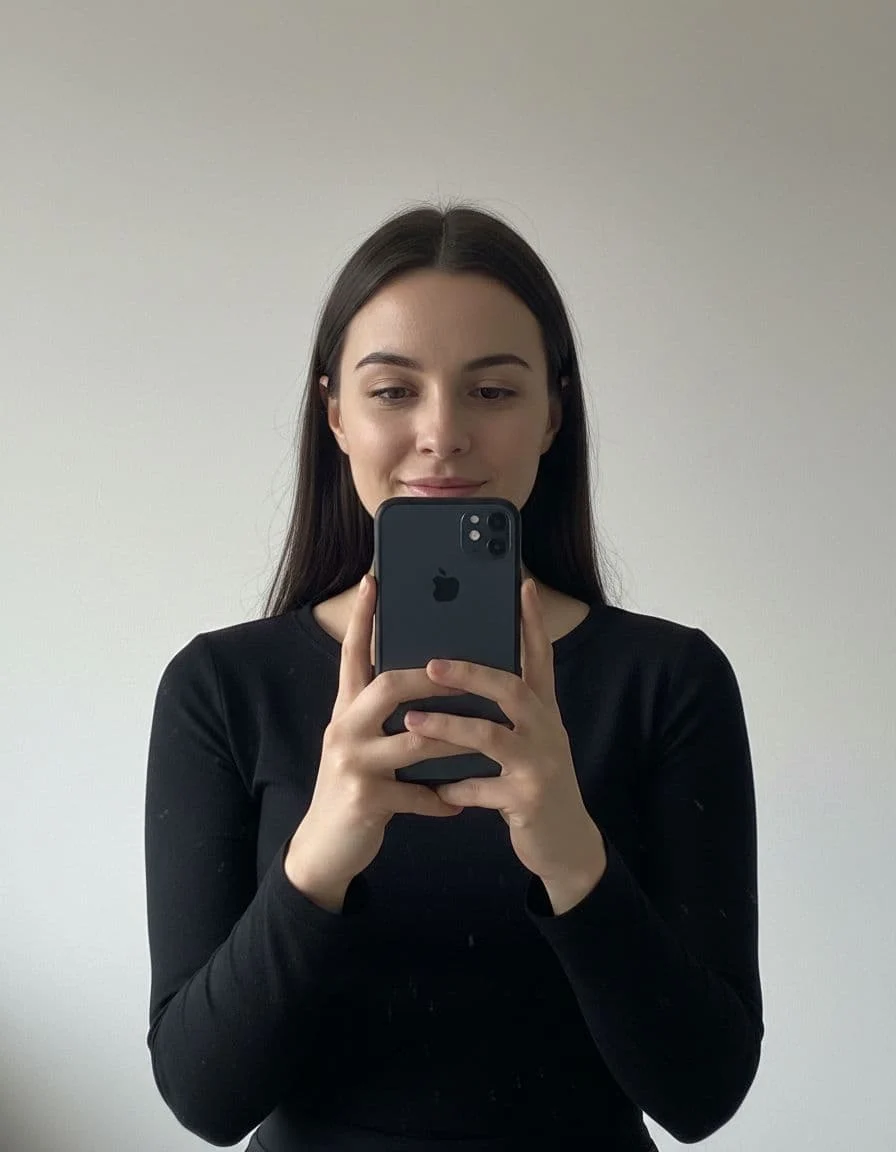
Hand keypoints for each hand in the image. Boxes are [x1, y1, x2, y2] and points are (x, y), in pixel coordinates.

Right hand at [286, 575, 471, 898]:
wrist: (324, 846)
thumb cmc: (355, 786)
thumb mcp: (362, 742)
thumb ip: (384, 713)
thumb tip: (426, 679)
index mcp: (346, 709)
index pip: (352, 654)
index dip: (363, 618)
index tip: (375, 581)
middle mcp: (343, 729)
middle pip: (388, 686)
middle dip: (432, 678)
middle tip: (466, 674)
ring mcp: (352, 764)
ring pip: (414, 740)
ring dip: (454, 739)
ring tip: (486, 738)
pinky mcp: (365, 799)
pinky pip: (416, 793)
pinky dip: (441, 799)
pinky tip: (459, 803)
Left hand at [406, 579, 606, 898]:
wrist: (566, 844)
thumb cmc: (534, 783)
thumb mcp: (529, 741)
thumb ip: (505, 713)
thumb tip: (460, 675)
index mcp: (544, 712)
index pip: (540, 658)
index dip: (532, 623)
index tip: (520, 588)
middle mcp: (547, 731)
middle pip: (511, 690)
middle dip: (470, 674)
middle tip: (431, 665)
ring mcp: (540, 765)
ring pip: (491, 737)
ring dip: (448, 728)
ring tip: (412, 722)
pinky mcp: (529, 800)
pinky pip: (484, 788)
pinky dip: (457, 786)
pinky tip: (435, 787)